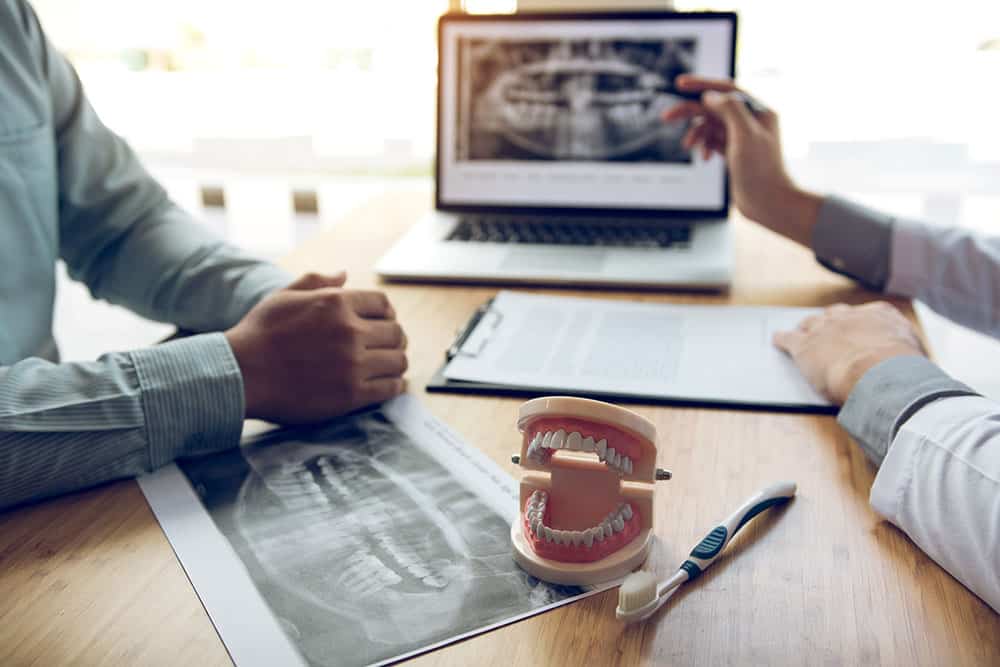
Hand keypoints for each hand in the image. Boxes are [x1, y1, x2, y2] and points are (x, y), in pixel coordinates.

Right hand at [225, 272, 407, 422]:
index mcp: (336, 303)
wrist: (240, 374)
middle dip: (394, 337)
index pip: (383, 304)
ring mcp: (352, 364)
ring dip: (396, 361)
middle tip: (390, 345)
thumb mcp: (284, 296)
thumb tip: (344, 274)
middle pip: (395, 332)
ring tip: (390, 365)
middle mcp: (350, 331)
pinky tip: (389, 384)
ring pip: (398, 360)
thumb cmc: (258, 334)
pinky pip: (390, 387)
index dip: (387, 312)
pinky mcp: (351, 394)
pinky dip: (395, 385)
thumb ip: (317, 282)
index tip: (384, 322)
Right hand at [662, 75, 821, 247]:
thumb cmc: (762, 172)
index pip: (727, 90)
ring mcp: (741, 137)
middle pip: (714, 107)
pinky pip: (712, 141)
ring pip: (711, 125)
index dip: (702, 85)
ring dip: (696, 133)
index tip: (680, 83)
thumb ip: (729, 109)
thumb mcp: (745, 135)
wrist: (768, 203)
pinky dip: (703, 145)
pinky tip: (703, 157)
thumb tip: (709, 96)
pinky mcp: (734, 152)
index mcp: (759, 111)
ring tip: (687, 145)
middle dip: (690, 112)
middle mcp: (751, 121)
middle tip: (667, 116)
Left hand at [773, 302, 926, 403]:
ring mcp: (825, 328)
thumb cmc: (903, 369)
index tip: (860, 327)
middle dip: (832, 322)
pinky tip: (777, 339)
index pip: (869, 315)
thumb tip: (917, 363)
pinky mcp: (804, 346)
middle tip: (828, 329)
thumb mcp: (917, 354)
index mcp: (880, 315)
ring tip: (802, 332)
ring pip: (811, 323)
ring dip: (807, 328)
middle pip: (836, 315)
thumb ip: (911, 351)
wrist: (878, 372)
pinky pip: (788, 338)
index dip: (861, 323)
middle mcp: (850, 317)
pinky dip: (782, 339)